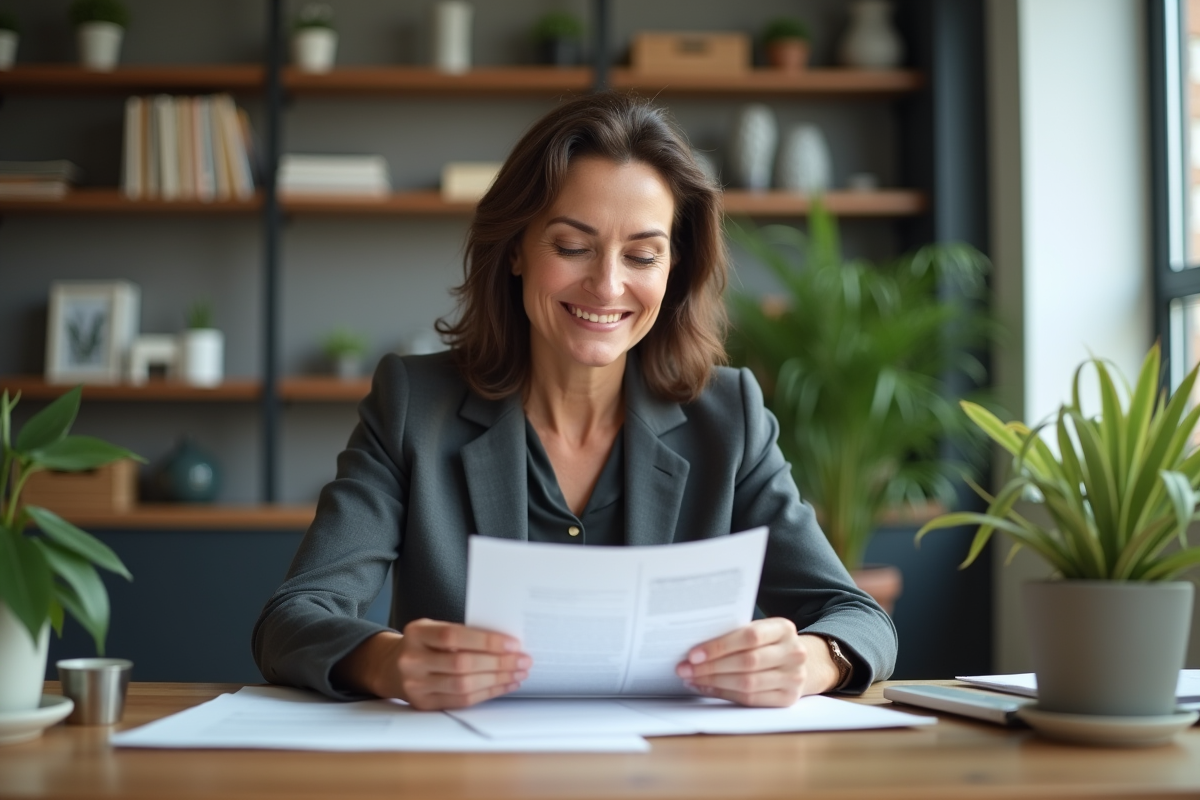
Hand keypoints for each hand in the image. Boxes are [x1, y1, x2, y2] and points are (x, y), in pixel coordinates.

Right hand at [332, 619, 531, 709]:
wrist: (390, 667)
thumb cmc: (423, 644)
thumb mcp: (433, 628)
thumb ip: (462, 633)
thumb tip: (506, 642)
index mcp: (416, 633)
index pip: (454, 636)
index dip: (486, 641)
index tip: (513, 643)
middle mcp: (412, 660)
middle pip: (462, 664)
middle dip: (499, 663)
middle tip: (523, 660)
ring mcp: (415, 685)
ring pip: (463, 685)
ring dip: (497, 680)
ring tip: (518, 673)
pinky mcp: (423, 704)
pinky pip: (461, 700)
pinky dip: (487, 693)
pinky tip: (504, 685)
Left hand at [674, 618, 839, 706]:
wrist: (799, 662)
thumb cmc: (768, 643)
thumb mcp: (760, 631)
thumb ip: (735, 635)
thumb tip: (695, 647)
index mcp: (784, 628)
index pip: (749, 636)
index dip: (719, 646)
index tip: (693, 654)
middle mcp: (794, 653)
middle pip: (747, 662)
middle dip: (711, 667)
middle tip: (685, 669)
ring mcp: (794, 678)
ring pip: (747, 683)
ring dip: (713, 682)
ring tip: (692, 679)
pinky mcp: (788, 699)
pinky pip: (751, 699)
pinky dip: (724, 694)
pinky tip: (707, 688)